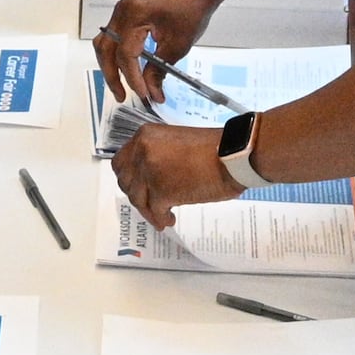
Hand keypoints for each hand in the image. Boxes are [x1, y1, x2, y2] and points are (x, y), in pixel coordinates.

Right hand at [95, 0, 222, 110]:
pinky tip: (125, 68)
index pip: (125, 54)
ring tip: (120, 86)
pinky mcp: (126, 14)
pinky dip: (115, 55)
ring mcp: (122, 11)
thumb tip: (150, 91)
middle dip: (112, 76)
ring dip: (110, 66)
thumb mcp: (177, 46)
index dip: (132, 78)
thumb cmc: (191, 8)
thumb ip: (158, 71)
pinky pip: (112, 37)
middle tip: (122, 96)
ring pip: (105, 44)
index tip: (143, 94)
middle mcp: (123, 11)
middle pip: (106, 50)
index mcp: (135, 15)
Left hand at [112, 121, 242, 229]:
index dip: (130, 177)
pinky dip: (161, 218)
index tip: (139, 187)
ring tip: (162, 216)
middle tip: (149, 203)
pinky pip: (154, 210)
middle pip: (125, 180)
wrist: (232, 156)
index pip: (122, 161)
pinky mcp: (161, 191)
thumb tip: (150, 177)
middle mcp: (141, 151)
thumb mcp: (175, 143)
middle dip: (136, 195)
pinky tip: (169, 219)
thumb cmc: (213, 149)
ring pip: (136, 198)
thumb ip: (158, 155)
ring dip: (148, 210)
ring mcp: (149, 171)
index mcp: (145, 136)